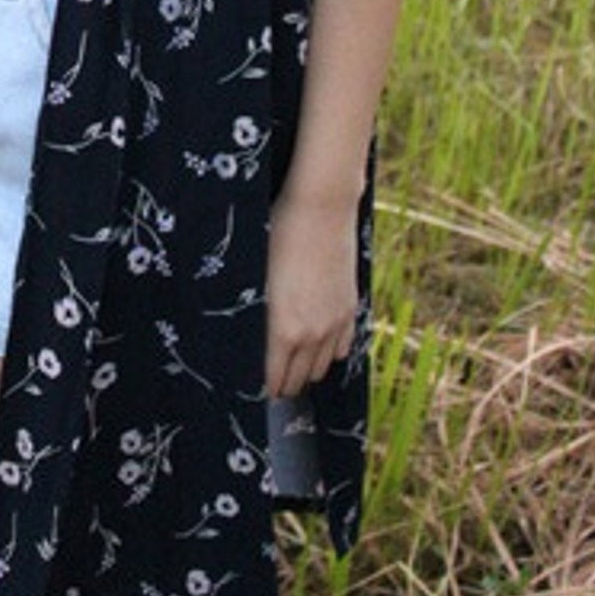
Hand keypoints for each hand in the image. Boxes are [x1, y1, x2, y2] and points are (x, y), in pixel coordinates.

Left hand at [264, 191, 359, 399]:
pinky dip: (327, 353)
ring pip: (320, 369)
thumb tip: (244, 338)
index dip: (260, 387)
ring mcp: (334, 324)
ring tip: (290, 364)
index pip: (271, 379)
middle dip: (281, 384)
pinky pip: (341, 349)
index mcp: (282, 329)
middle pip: (296, 381)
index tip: (251, 387)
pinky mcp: (350, 310)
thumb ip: (255, 315)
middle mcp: (311, 334)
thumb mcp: (255, 275)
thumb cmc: (277, 234)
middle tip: (268, 379)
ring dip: (304, 371)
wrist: (320, 208)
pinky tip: (315, 344)